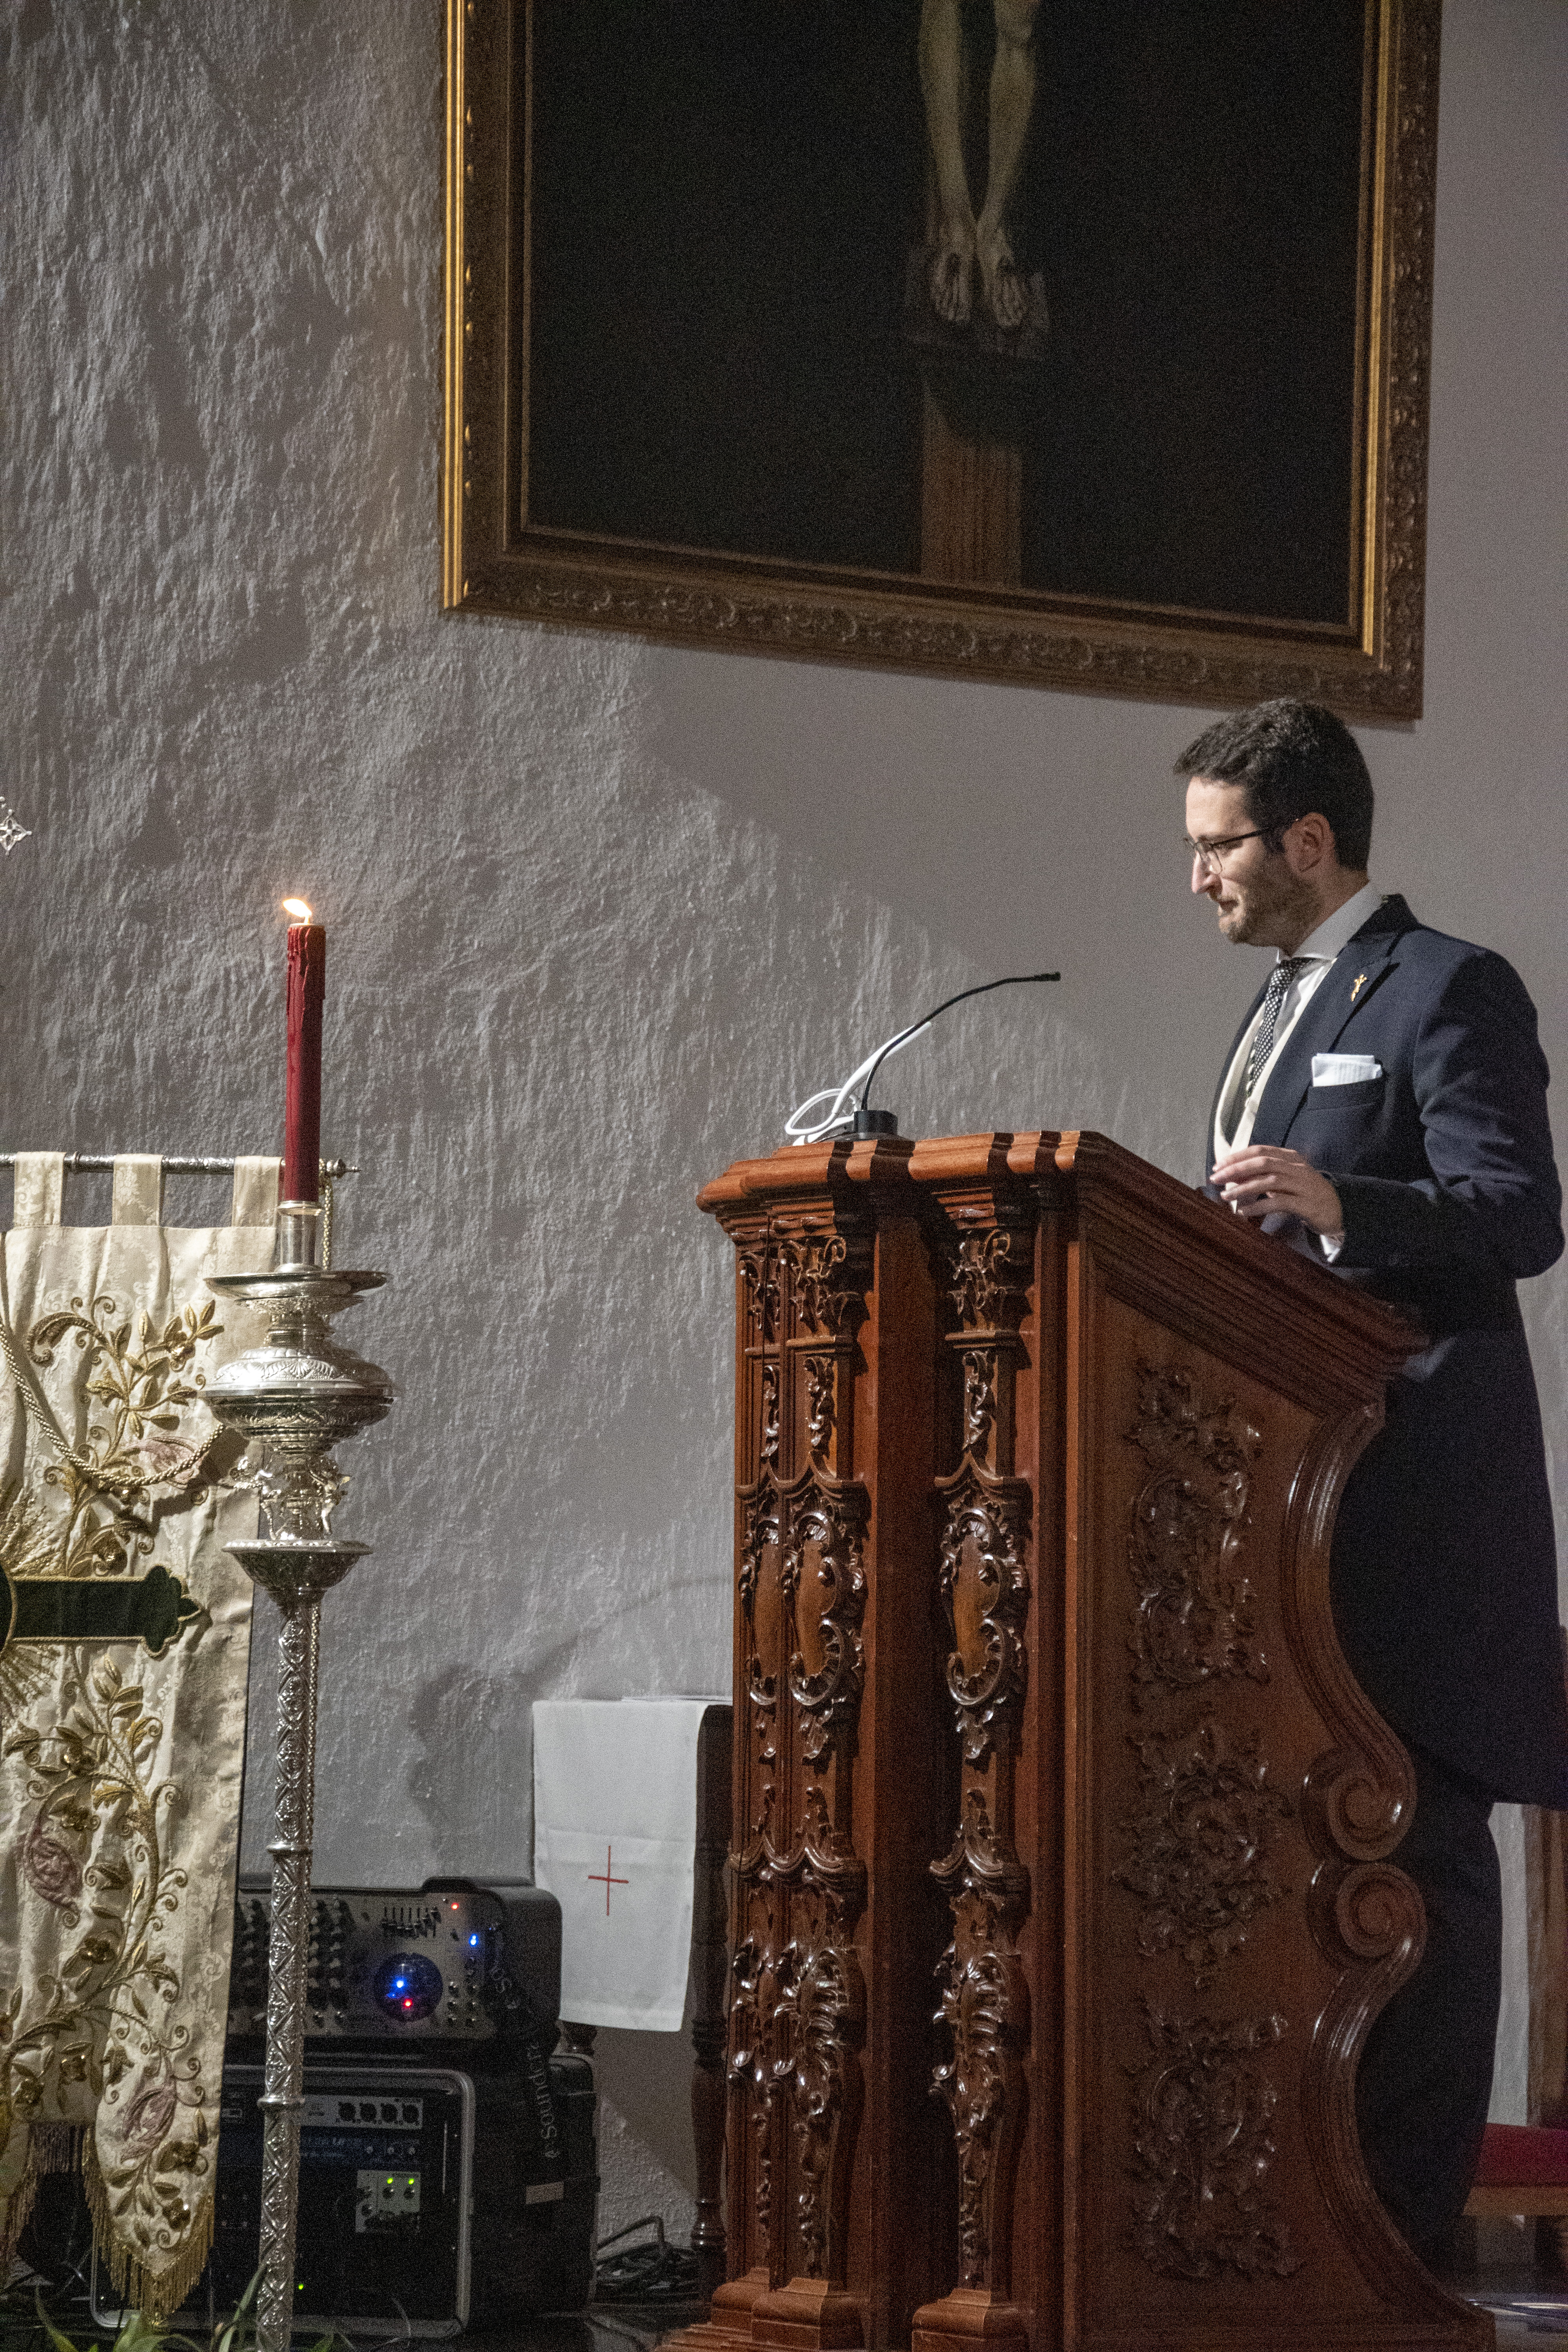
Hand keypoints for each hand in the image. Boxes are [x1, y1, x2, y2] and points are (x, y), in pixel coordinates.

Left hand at [1211, 1145, 1343, 1234]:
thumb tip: (1234, 1174)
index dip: (1237, 1157)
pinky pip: (1278, 1202)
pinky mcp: (1306, 1204)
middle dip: (1236, 1169)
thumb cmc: (1307, 1194)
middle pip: (1262, 1163)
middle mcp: (1298, 1168)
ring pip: (1269, 1181)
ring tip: (1226, 1196)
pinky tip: (1244, 1212)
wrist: (1339, 1210)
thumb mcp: (1285, 1180)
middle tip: (1216, 1178)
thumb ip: (1263, 1175)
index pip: (1260, 1151)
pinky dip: (1258, 1206)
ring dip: (1244, 1188)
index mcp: (1292, 1158)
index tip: (1218, 1165)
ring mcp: (1303, 1185)